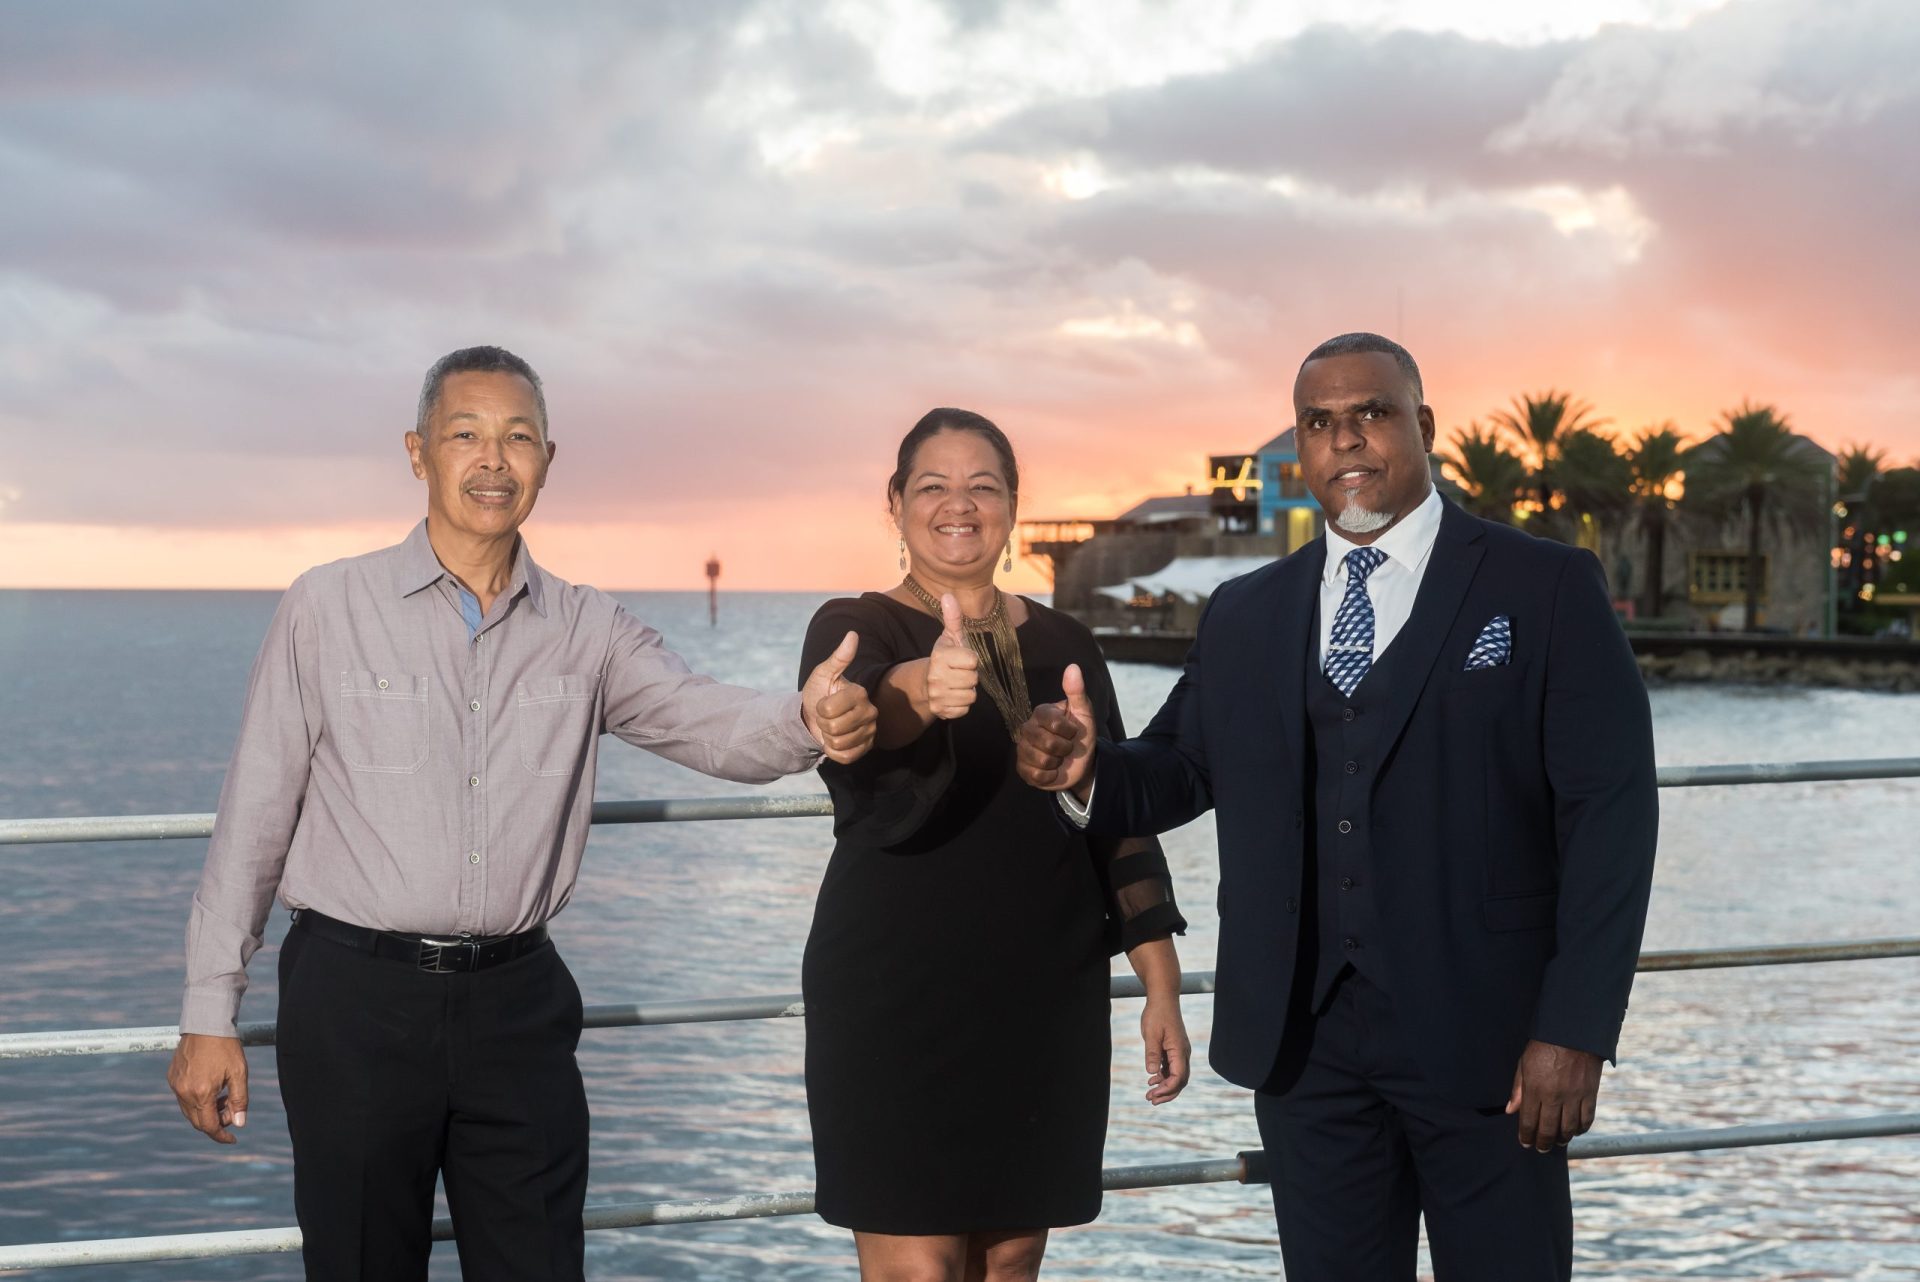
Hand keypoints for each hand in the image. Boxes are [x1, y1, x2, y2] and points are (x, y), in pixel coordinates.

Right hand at [167, 1033, 248, 1144]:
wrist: (206, 1023)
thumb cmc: (226, 1046)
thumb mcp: (239, 1073)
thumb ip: (239, 1100)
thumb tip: (239, 1123)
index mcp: (201, 1093)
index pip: (209, 1126)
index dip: (221, 1136)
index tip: (232, 1139)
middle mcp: (184, 1092)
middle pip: (198, 1121)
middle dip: (216, 1122)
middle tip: (232, 1111)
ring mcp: (175, 1085)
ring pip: (189, 1111)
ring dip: (207, 1112)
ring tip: (224, 1097)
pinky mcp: (172, 1077)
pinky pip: (183, 1098)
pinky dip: (197, 1101)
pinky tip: (211, 1089)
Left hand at [802, 630, 878, 763]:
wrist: (816, 716)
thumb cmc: (819, 692)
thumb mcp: (823, 674)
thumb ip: (838, 657)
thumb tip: (852, 634)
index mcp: (860, 692)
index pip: (828, 710)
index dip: (819, 709)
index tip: (824, 703)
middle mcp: (870, 711)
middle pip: (834, 728)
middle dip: (824, 724)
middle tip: (827, 717)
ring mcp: (871, 731)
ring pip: (839, 744)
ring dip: (828, 738)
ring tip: (832, 727)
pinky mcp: (867, 748)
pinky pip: (845, 757)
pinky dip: (834, 752)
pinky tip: (836, 741)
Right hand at [925, 594, 979, 719]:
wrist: (926, 683)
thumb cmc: (945, 658)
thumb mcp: (950, 637)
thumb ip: (953, 618)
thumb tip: (948, 595)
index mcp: (940, 657)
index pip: (973, 661)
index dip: (971, 660)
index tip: (962, 659)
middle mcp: (936, 677)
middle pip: (973, 680)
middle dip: (970, 676)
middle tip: (959, 673)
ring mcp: (937, 696)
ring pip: (970, 696)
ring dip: (967, 691)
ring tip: (957, 684)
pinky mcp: (941, 712)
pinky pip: (965, 709)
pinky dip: (962, 705)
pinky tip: (954, 696)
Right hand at [1014, 663, 1096, 793]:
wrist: (1081, 763)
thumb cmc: (1081, 735)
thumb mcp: (1084, 713)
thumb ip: (1077, 691)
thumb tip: (1073, 666)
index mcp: (1041, 713)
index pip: (1054, 723)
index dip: (1069, 732)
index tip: (1073, 732)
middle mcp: (1027, 729)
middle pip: (1047, 743)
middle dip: (1065, 749)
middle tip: (1067, 747)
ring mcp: (1022, 749)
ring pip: (1041, 760)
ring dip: (1058, 762)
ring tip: (1059, 758)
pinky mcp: (1022, 769)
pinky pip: (1036, 775)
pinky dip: (1050, 776)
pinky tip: (1052, 770)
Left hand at [1141, 996, 1190, 1104]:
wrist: (1163, 998)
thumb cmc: (1157, 1014)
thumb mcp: (1151, 1034)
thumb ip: (1152, 1053)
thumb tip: (1152, 1073)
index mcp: (1180, 1050)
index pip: (1178, 1077)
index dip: (1167, 1089)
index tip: (1153, 1094)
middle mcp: (1183, 1053)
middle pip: (1180, 1081)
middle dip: (1167, 1093)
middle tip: (1151, 1100)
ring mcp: (1180, 1052)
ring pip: (1177, 1076)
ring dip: (1165, 1087)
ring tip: (1149, 1095)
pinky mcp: (1174, 1049)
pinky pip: (1172, 1068)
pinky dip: (1163, 1077)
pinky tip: (1152, 1080)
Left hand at [1505, 1039, 1602, 1151]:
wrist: (1573, 1032)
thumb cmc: (1544, 1046)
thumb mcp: (1524, 1063)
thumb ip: (1518, 1089)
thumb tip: (1510, 1111)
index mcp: (1535, 1089)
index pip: (1529, 1122)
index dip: (1526, 1136)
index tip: (1525, 1143)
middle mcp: (1554, 1096)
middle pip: (1548, 1129)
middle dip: (1543, 1142)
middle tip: (1541, 1148)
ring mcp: (1574, 1096)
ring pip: (1568, 1128)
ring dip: (1562, 1139)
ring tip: (1558, 1142)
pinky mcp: (1590, 1094)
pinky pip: (1587, 1119)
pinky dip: (1581, 1129)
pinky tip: (1575, 1131)